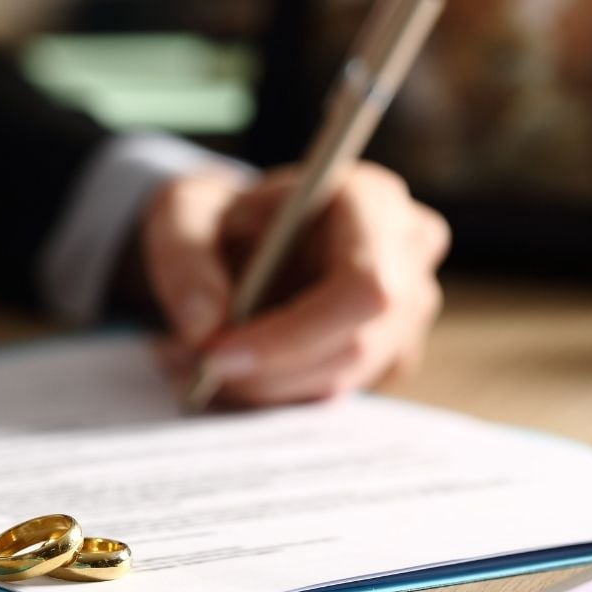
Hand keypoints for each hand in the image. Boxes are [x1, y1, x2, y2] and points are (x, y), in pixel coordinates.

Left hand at [143, 162, 449, 406]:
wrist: (240, 238)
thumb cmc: (221, 217)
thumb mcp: (182, 215)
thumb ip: (184, 260)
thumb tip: (204, 328)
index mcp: (372, 199)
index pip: (363, 287)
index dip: (293, 333)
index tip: (217, 354)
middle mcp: (407, 250)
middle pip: (355, 344)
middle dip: (267, 369)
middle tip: (197, 367)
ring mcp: (409, 307)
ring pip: (342, 378)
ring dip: (262, 385)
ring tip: (197, 362)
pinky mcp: (390, 350)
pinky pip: (333, 392)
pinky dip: (274, 392)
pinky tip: (234, 366)